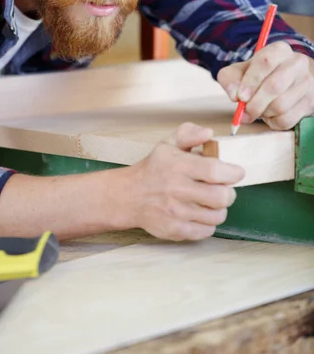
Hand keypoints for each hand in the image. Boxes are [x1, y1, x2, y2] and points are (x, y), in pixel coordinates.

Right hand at [126, 123, 244, 241]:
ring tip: (210, 202)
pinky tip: (200, 214)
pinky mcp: (175, 230)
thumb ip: (189, 134)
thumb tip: (208, 133)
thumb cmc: (153, 169)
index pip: (215, 171)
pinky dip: (208, 224)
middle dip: (229, 193)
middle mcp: (177, 190)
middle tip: (223, 189)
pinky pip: (206, 232)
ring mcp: (176, 212)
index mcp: (178, 166)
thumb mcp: (168, 144)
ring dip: (219, 209)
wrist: (128, 195)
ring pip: (217, 216)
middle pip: (221, 197)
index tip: (236, 172)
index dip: (232, 173)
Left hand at [217, 41, 313, 129]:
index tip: (240, 97)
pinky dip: (273, 122)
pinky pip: (288, 119)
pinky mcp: (310, 102)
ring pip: (281, 105)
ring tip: (258, 110)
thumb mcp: (241, 70)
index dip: (251, 81)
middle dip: (255, 104)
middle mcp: (297, 63)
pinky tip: (270, 115)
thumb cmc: (260, 74)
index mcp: (278, 50)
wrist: (288, 80)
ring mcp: (307, 82)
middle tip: (244, 113)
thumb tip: (234, 95)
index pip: (265, 63)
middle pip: (274, 86)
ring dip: (263, 113)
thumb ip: (230, 79)